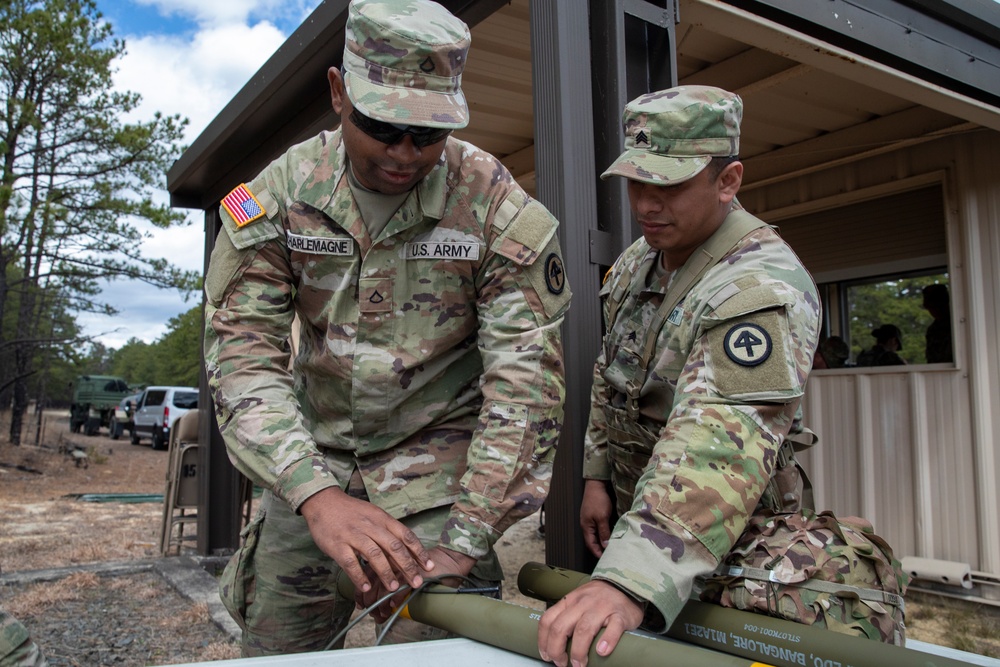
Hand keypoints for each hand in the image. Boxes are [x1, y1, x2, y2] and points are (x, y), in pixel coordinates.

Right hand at [299, 487, 432, 597]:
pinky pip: (350, 563)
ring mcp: (353, 535)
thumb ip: (387, 531)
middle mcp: (371, 526)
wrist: (324, 502)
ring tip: (394, 588)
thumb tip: (406, 552)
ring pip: (374, 555)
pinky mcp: (337, 545)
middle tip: (417, 583)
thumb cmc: (352, 512)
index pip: (406, 535)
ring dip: (386, 573)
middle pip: (394, 547)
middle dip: (407, 566)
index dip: (419, 552)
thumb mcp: (374, 515)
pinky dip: (359, 577)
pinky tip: (366, 588)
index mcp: (382, 519)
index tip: (428, 566)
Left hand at [356, 546, 476, 622]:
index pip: (366, 573)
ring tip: (382, 614)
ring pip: (382, 587)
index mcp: (388, 554)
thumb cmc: (426, 567)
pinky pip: (397, 589)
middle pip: (371, 581)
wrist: (449, 560)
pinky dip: (393, 600)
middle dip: (368, 601)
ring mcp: (402, 565)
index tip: (362, 604)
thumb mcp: (404, 569)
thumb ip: (391, 577)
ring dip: (380, 604)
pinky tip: (393, 606)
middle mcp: (392, 558)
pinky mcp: (412, 573)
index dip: (362, 591)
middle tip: (371, 613)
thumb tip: (376, 597)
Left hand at [537, 580, 643, 666]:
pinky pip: (613, 628)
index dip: (543, 641)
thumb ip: (566, 617)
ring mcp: (602, 608)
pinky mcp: (620, 615)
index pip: (548, 620)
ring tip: (579, 664)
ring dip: (578, 651)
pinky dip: (607, 641)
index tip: (546, 655)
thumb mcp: (577, 602)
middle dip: (557, 649)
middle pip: (561, 627)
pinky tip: (602, 651)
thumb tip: (553, 644)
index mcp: (569, 601)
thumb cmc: (598, 599)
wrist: (625, 584)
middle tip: (561, 663)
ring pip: (584, 629)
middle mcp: (582, 603)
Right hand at [580, 479, 612, 557]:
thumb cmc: (598, 501)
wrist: (596, 485)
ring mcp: (590, 520)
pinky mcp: (594, 516)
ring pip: (596, 535)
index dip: (597, 552)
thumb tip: (605, 545)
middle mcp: (587, 525)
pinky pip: (598, 529)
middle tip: (609, 555)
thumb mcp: (602, 517)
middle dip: (599, 549)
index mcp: (586, 527)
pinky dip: (603, 534)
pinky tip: (610, 536)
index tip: (605, 559)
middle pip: (592, 541)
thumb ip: (603, 532)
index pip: (590, 544)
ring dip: (602, 541)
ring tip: (611, 548)